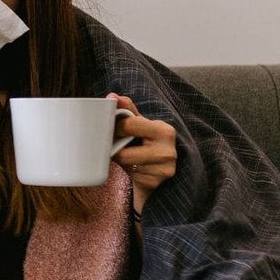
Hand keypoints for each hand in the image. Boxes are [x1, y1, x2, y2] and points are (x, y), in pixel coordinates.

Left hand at [109, 93, 176, 213]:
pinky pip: (130, 176)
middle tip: (116, 144)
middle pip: (123, 152)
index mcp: (164, 130)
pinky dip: (127, 171)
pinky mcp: (155, 183)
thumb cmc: (147, 142)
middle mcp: (167, 151)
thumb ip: (127, 109)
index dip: (115, 128)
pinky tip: (134, 167)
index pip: (128, 125)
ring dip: (120, 160)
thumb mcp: (141, 124)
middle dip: (115, 148)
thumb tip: (112, 96)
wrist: (161, 170)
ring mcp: (163, 170)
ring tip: (126, 155)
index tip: (113, 129)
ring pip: (125, 164)